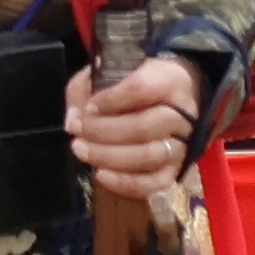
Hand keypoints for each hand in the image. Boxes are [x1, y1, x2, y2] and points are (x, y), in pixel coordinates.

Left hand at [62, 50, 201, 215]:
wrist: (174, 100)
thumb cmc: (138, 83)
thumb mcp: (113, 71)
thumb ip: (87, 88)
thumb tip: (73, 118)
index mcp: (169, 80)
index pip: (141, 89)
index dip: (110, 100)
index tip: (87, 106)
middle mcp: (181, 114)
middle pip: (143, 127)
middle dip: (103, 131)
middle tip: (77, 130)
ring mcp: (181, 145)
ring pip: (149, 156)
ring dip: (109, 156)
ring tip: (82, 149)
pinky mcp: (176, 170)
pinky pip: (155, 183)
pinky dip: (126, 183)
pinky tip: (101, 175)